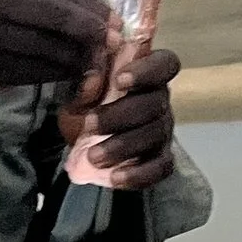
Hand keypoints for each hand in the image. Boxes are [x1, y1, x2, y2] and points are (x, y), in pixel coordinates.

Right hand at [0, 0, 113, 181]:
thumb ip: (33, 2)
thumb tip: (91, 15)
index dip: (89, 4)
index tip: (114, 19)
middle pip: (56, 14)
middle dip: (90, 31)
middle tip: (114, 44)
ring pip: (48, 47)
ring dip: (77, 59)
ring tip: (97, 66)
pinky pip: (33, 71)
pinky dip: (57, 76)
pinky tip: (71, 78)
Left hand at [77, 46, 178, 191]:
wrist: (82, 144)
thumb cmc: (87, 109)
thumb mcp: (78, 95)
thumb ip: (85, 85)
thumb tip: (93, 78)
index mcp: (145, 75)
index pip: (163, 64)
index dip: (147, 70)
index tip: (119, 79)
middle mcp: (159, 101)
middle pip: (154, 104)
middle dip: (120, 115)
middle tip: (90, 124)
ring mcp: (162, 132)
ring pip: (154, 136)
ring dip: (122, 146)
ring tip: (93, 156)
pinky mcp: (160, 159)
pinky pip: (160, 168)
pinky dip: (138, 174)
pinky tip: (115, 177)